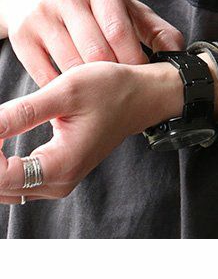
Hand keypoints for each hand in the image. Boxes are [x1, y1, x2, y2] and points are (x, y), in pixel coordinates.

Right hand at [0, 0, 184, 85]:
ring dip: (91, 87)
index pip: (119, 31)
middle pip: (97, 52)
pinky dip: (65, 90)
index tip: (143, 77)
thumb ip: (155, 28)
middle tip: (125, 91)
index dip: (134, 61)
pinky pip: (47, 75)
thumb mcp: (124, 6)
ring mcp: (40, 14)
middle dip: (114, 76)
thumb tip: (180, 53)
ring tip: (104, 95)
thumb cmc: (90, 3)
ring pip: (72, 66)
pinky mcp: (21, 35)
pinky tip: (78, 94)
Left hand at [0, 60, 183, 203]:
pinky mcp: (57, 175)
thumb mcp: (65, 91)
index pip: (0, 176)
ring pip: (5, 187)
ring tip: (0, 129)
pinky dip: (1, 165)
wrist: (142, 97)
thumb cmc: (111, 90)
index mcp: (61, 165)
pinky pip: (17, 181)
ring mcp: (59, 182)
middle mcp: (59, 182)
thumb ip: (21, 112)